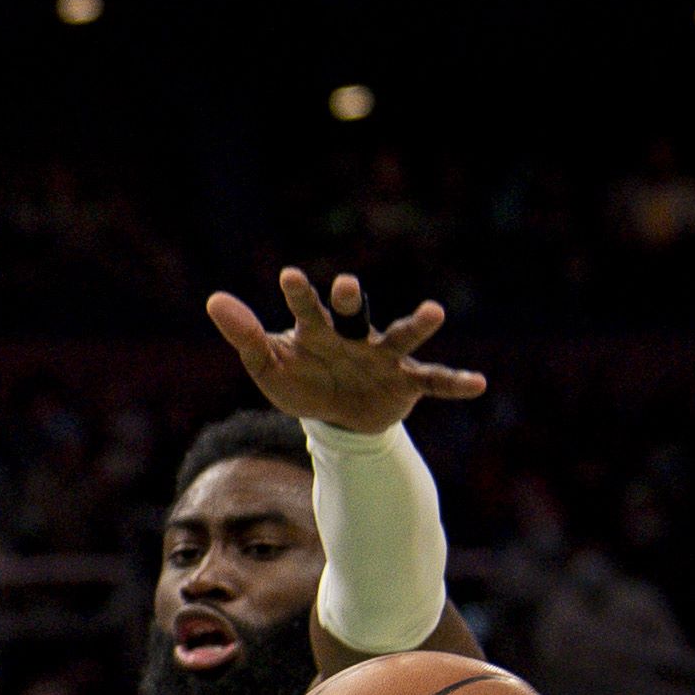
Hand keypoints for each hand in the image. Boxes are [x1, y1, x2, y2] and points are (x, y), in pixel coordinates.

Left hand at [205, 266, 487, 435]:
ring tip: (435, 311)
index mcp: (319, 331)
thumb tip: (214, 299)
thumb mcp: (269, 366)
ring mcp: (383, 357)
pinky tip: (479, 384)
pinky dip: (455, 383)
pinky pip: (434, 380)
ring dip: (417, 326)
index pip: (307, 310)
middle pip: (354, 314)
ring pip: (401, 338)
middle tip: (347, 285)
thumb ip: (246, 337)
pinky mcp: (406, 382)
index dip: (298, 296)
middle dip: (352, 301)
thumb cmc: (301, 381)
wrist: (335, 418)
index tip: (288, 277)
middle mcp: (355, 336)